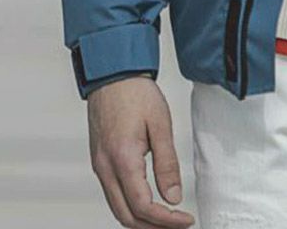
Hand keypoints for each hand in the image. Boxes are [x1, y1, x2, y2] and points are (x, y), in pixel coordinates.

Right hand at [88, 76, 194, 226]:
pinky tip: (148, 203)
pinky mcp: (99, 161)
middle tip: (178, 224)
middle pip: (126, 216)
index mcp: (122, 159)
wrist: (112, 73)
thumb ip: (167, 163)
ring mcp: (99, 166)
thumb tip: (174, 196)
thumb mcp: (161, 124)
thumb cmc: (136, 92)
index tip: (186, 219)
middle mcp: (105, 167)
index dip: (166, 220)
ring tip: (166, 218)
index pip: (143, 206)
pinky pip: (112, 194)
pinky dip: (130, 206)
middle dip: (153, 227)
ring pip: (117, 208)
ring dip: (141, 220)